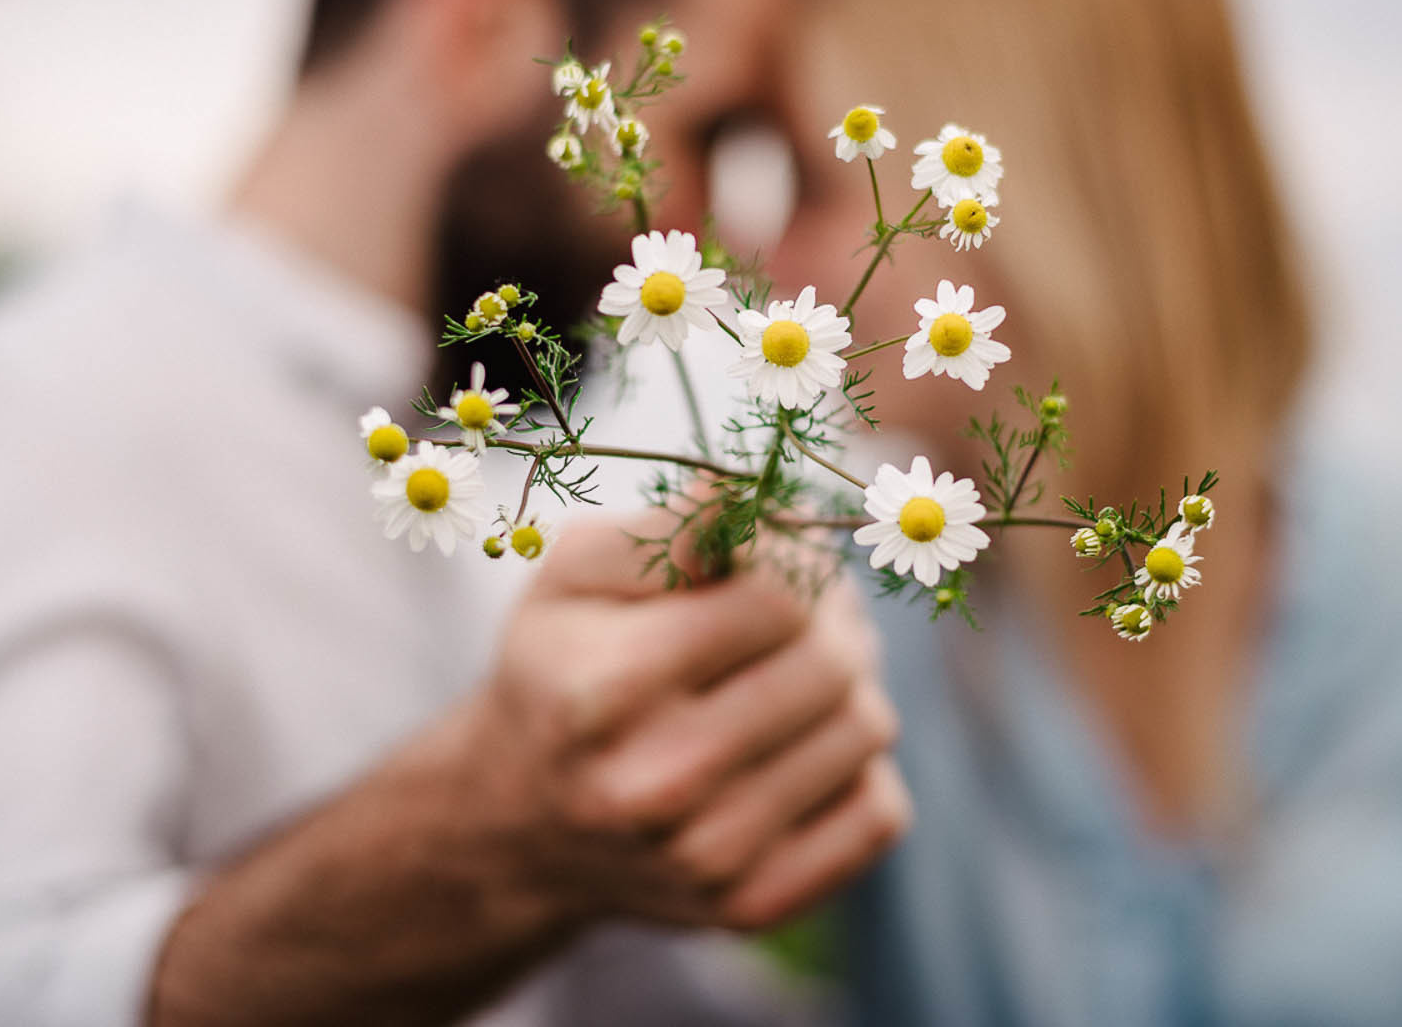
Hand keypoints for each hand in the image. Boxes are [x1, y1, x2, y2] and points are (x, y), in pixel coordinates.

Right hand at [465, 511, 910, 931]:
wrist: (521, 818)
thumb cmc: (562, 665)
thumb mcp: (578, 573)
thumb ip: (672, 526)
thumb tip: (758, 496)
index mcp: (604, 691)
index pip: (780, 594)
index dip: (789, 554)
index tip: (764, 554)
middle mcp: (655, 789)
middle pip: (834, 662)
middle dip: (829, 615)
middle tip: (797, 609)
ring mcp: (708, 861)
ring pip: (870, 729)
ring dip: (848, 686)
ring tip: (791, 675)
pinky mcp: (754, 905)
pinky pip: (881, 812)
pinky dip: (856, 768)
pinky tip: (796, 751)